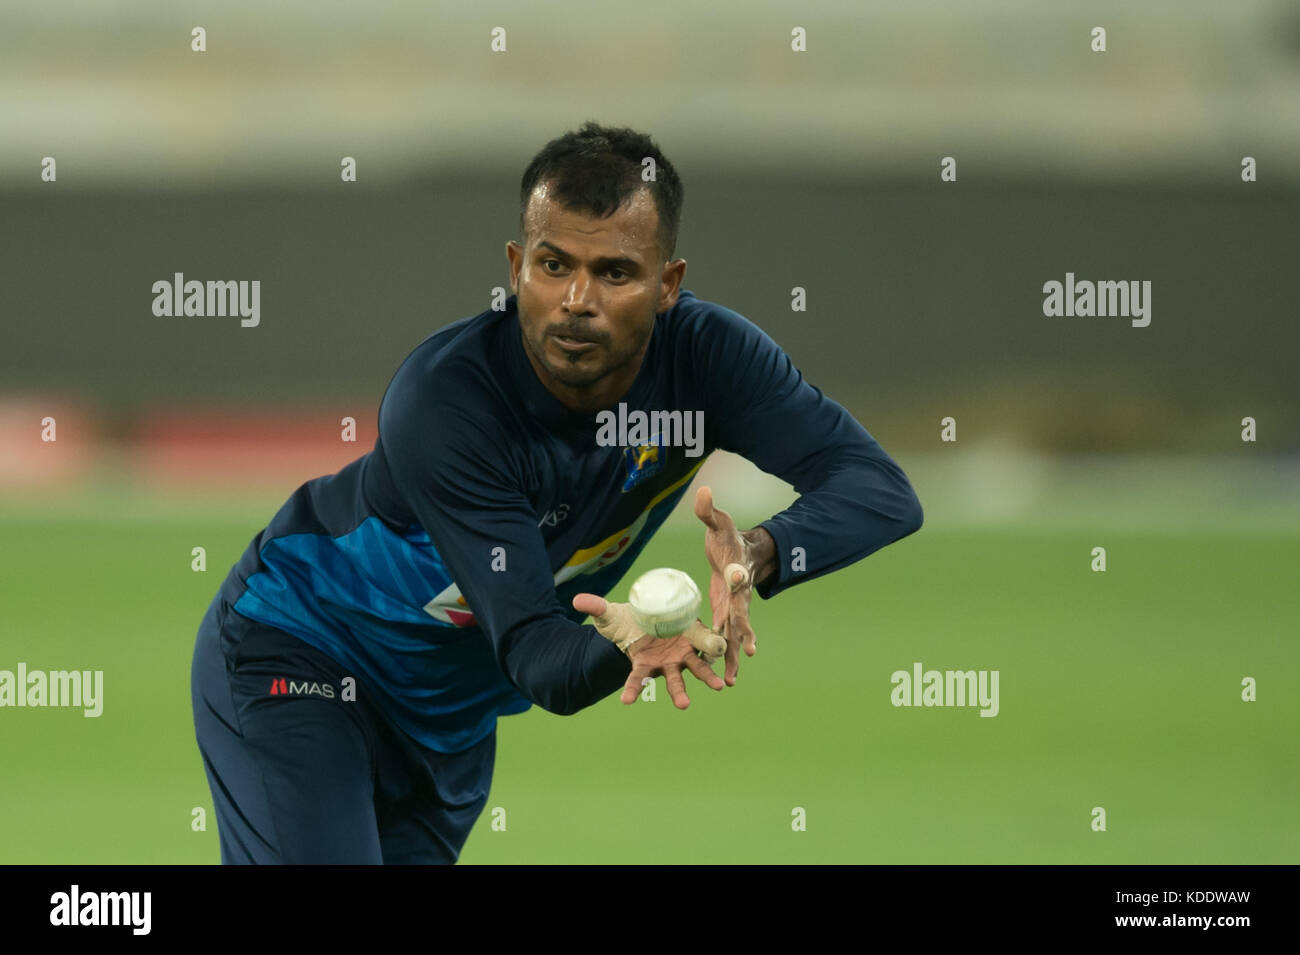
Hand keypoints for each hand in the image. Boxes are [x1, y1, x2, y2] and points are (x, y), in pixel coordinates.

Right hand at [573, 593, 724, 708]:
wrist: (647, 614)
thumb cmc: (627, 621)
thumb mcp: (611, 615)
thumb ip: (596, 609)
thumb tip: (577, 599)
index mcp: (644, 662)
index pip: (636, 679)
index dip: (632, 690)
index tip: (626, 702)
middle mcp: (665, 663)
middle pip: (672, 681)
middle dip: (678, 693)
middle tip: (684, 705)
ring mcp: (682, 654)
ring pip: (695, 669)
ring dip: (706, 677)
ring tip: (718, 687)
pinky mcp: (696, 641)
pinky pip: (707, 645)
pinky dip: (715, 646)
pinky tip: (725, 648)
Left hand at [694, 485, 760, 684]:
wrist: (741, 553)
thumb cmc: (728, 537)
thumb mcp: (718, 522)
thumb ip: (709, 510)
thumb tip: (704, 490)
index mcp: (736, 570)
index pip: (738, 576)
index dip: (738, 578)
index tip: (739, 579)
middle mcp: (739, 594)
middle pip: (742, 616)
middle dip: (745, 634)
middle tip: (750, 651)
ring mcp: (734, 607)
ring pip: (735, 636)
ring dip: (734, 656)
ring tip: (731, 680)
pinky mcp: (726, 615)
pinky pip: (725, 639)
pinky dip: (724, 656)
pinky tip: (721, 677)